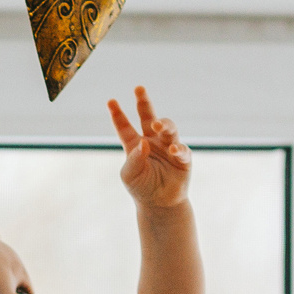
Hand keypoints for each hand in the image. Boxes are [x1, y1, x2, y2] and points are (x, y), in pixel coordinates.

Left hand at [110, 86, 190, 210]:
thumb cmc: (141, 188)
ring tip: (156, 125)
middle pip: (148, 116)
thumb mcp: (130, 175)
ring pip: (168, 128)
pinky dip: (178, 149)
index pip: (124, 126)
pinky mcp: (182, 158)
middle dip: (144, 102)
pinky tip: (172, 150)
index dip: (118, 114)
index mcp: (135, 144)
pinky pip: (182, 150)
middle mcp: (152, 141)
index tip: (110, 101)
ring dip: (163, 124)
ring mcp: (168, 147)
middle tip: (139, 89)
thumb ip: (133, 159)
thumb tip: (144, 143)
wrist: (159, 205)